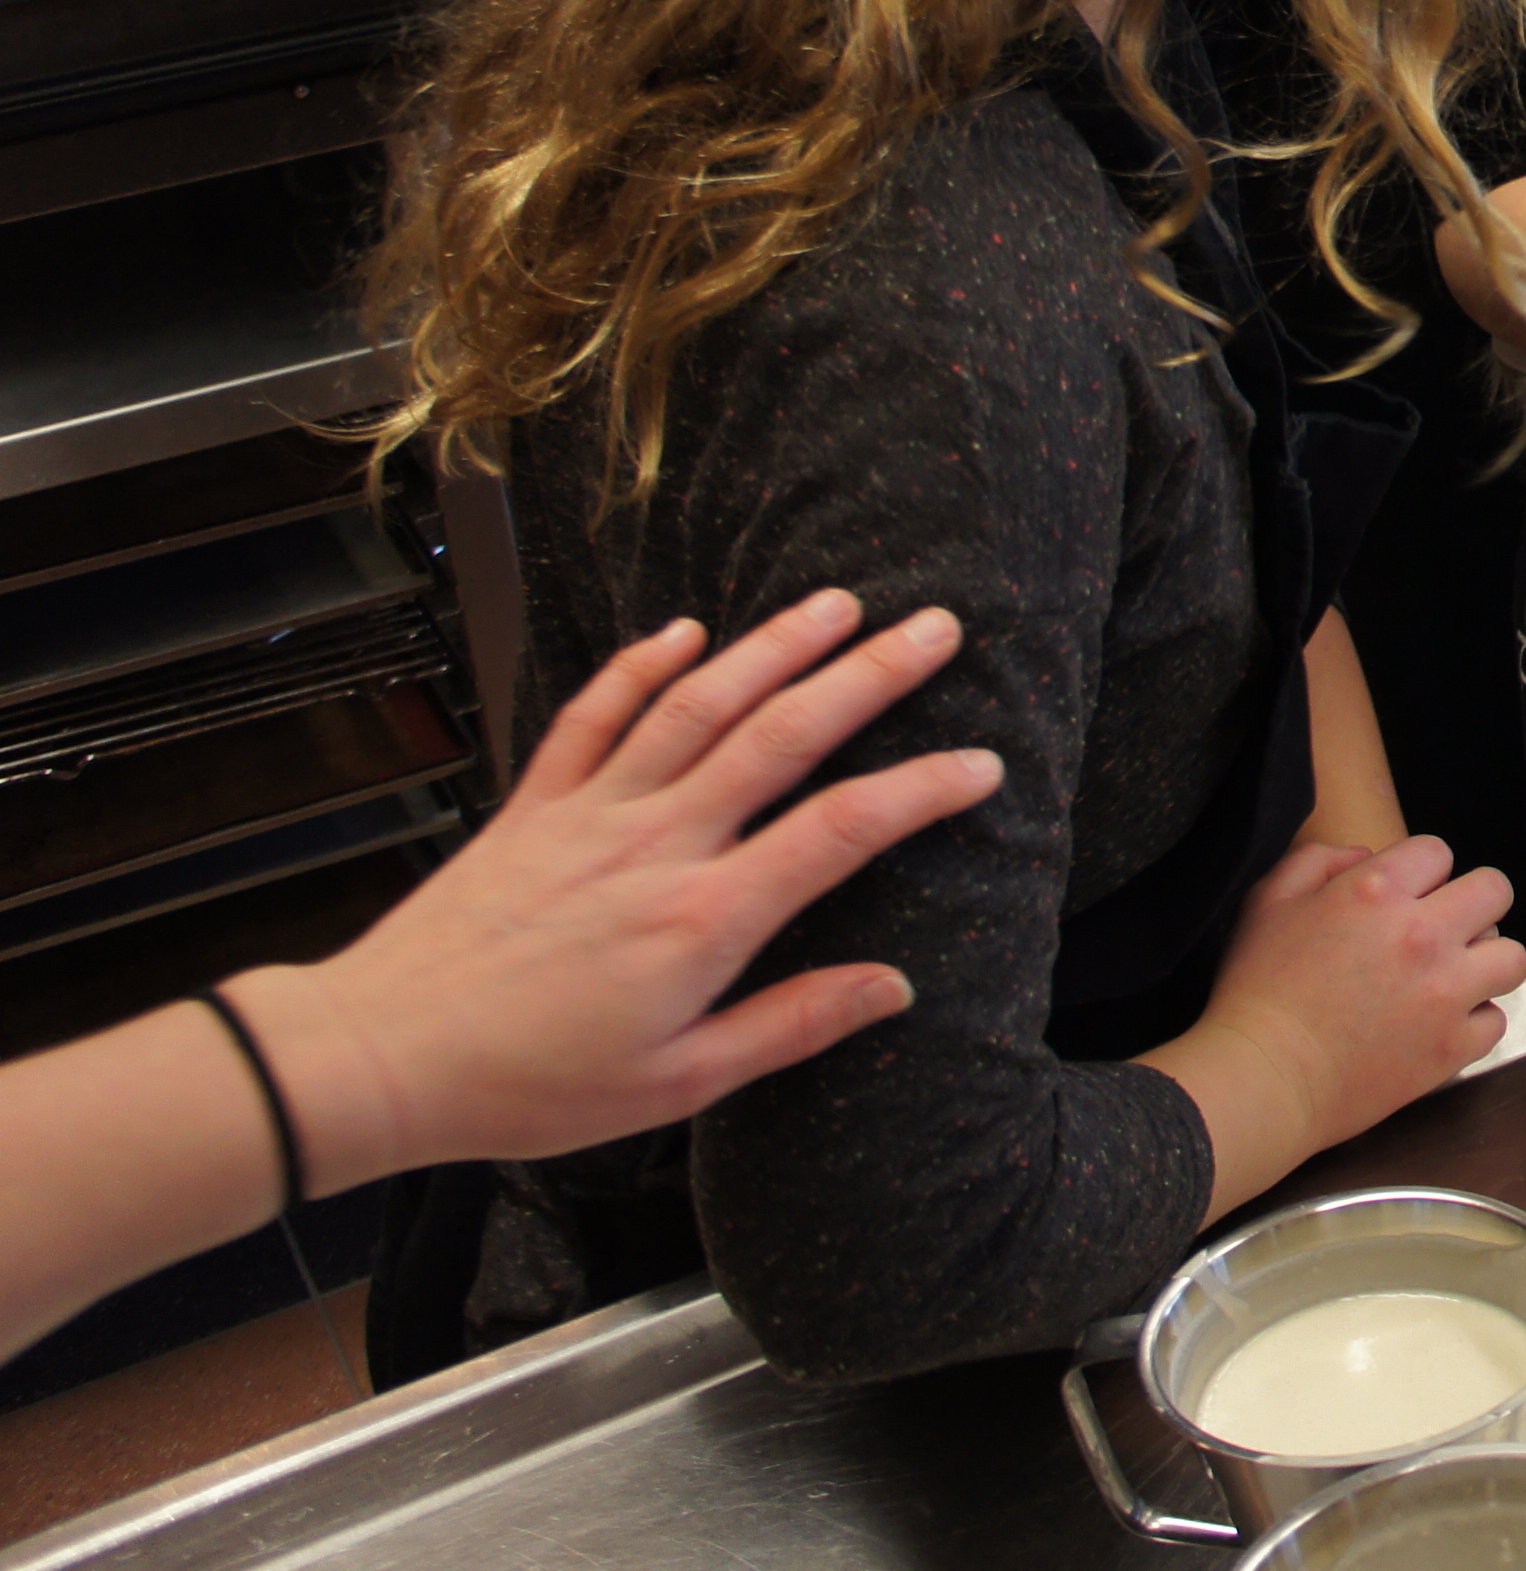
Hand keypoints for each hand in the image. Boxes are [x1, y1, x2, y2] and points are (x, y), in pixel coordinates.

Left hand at [230, 591, 1000, 1195]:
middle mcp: (655, 845)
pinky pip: (594, 716)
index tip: (982, 765)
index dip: (921, 791)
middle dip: (869, 675)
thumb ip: (789, 1026)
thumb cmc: (525, 1087)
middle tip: (936, 629)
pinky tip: (685, 631)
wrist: (377, 1059)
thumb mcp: (673, 1085)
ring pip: (698, 705)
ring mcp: (591, 814)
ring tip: (838, 604)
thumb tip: (893, 987)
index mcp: (702, 920)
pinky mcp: (533, 806)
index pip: (840, 832)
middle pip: (781, 736)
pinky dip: (641, 664)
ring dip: (774, 648)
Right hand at [1180, 835, 1525, 1169]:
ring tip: (1454, 977)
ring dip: (1485, 962)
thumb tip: (1364, 856)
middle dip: (1473, 904)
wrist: (1264, 1078)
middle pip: (1494, 891)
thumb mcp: (1268, 902)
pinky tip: (1443, 1024)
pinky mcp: (1453, 1047)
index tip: (1407, 897)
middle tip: (1445, 929)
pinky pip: (1496, 1020)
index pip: (1438, 851)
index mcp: (1378, 891)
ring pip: (1511, 956)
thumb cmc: (1256, 993)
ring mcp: (1446, 992)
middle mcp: (1424, 934)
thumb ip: (1318, 861)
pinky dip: (1475, 1022)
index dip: (1422, 872)